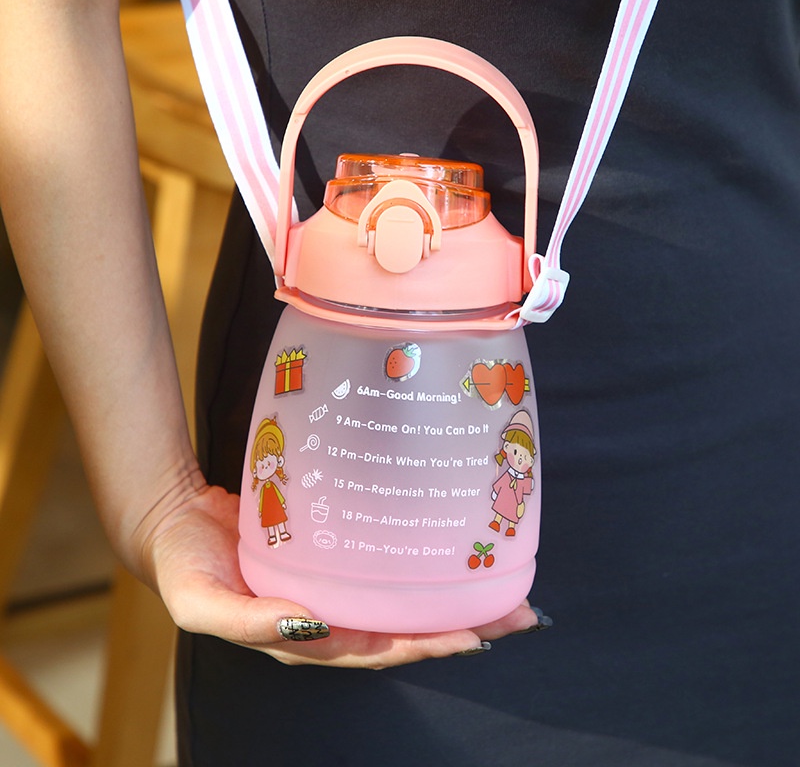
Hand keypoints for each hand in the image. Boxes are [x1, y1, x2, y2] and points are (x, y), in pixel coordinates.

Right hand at [140, 483, 541, 668]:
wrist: (174, 524)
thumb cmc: (185, 568)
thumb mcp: (202, 603)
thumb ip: (249, 621)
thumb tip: (306, 626)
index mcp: (305, 639)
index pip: (377, 650)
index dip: (426, 646)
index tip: (475, 637)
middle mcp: (330, 618)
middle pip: (405, 628)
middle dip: (462, 625)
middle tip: (519, 612)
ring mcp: (335, 585)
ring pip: (403, 597)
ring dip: (453, 595)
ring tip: (506, 584)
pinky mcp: (334, 551)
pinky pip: (383, 562)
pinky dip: (418, 562)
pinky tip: (449, 547)